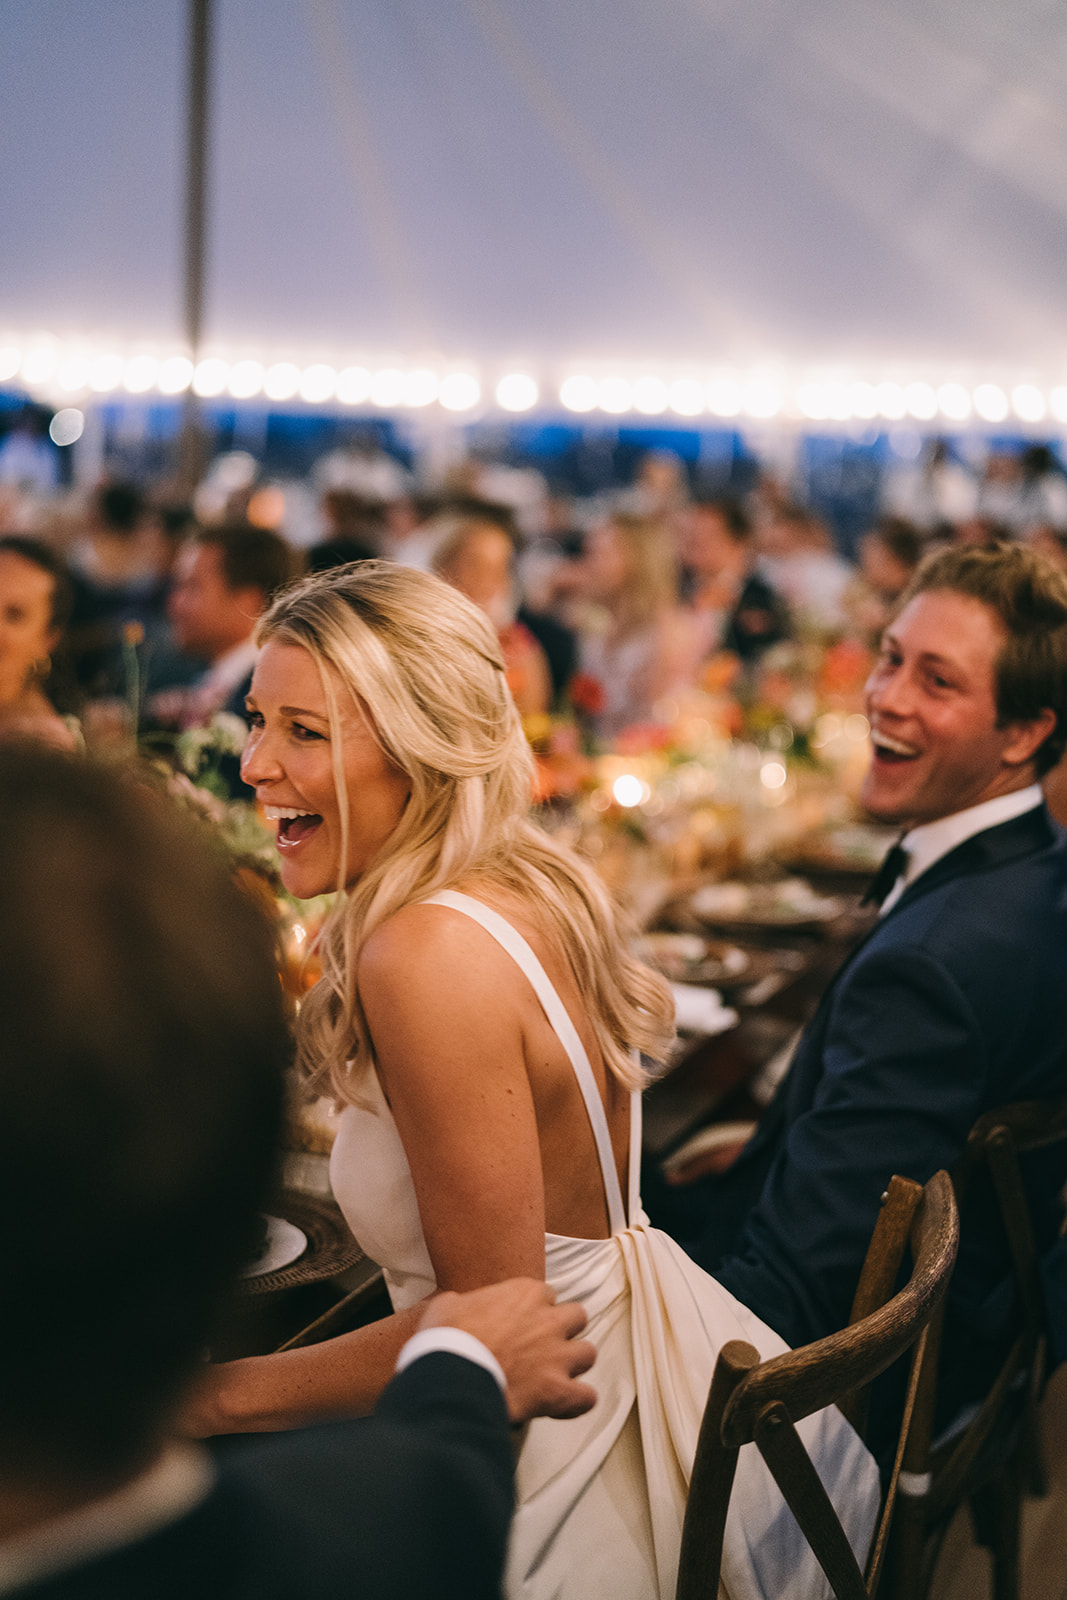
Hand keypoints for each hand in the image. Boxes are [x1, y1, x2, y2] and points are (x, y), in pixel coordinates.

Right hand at [419, 1279, 595, 1423]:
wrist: (450, 1376)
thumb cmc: (446, 1338)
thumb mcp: (447, 1305)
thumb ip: (465, 1302)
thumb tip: (459, 1307)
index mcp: (525, 1293)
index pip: (546, 1294)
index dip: (534, 1310)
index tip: (521, 1323)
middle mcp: (549, 1320)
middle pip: (577, 1317)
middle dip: (564, 1330)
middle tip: (543, 1346)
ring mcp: (557, 1355)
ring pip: (588, 1353)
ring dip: (574, 1365)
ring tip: (556, 1375)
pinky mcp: (558, 1391)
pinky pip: (586, 1397)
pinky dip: (576, 1402)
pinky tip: (562, 1405)